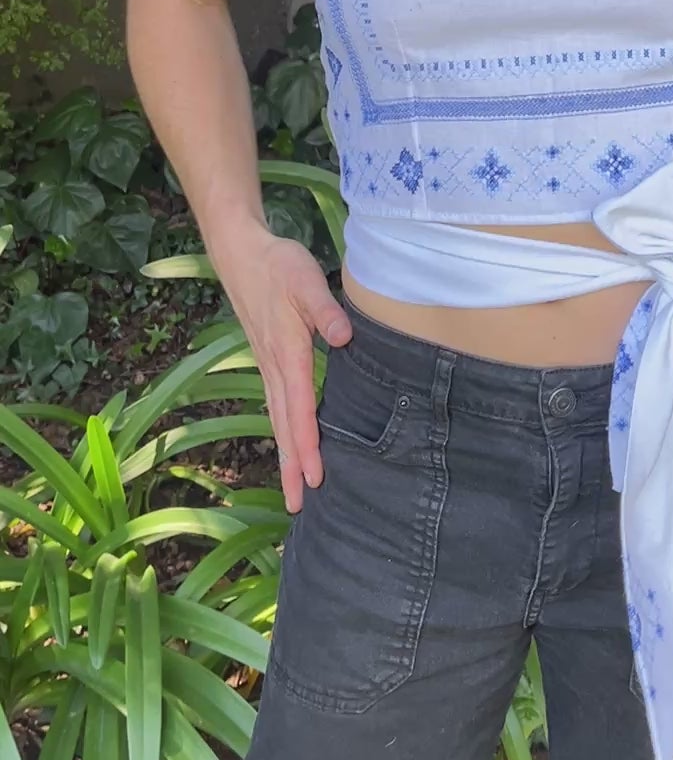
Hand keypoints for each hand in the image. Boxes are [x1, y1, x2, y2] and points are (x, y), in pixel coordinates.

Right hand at [217, 231, 353, 512]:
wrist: (241, 253)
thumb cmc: (278, 265)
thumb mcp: (306, 279)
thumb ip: (325, 309)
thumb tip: (344, 336)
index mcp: (287, 352)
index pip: (299, 408)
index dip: (307, 445)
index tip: (315, 478)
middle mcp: (274, 366)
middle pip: (284, 425)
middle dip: (291, 467)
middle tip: (299, 506)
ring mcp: (267, 365)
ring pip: (277, 419)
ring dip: (285, 454)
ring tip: (293, 489)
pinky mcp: (267, 358)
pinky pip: (276, 404)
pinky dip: (282, 430)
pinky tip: (289, 442)